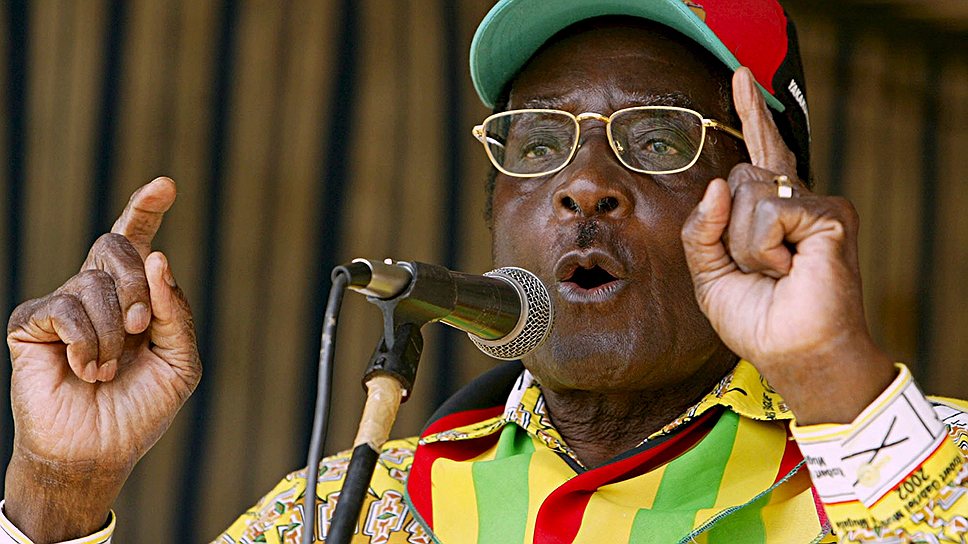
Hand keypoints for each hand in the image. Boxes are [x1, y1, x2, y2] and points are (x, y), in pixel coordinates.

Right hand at [4, 177, 200, 541]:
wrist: (99, 450)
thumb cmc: (141, 407)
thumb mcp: (180, 361)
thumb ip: (176, 312)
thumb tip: (158, 259)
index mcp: (135, 297)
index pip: (137, 242)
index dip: (147, 209)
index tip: (165, 184)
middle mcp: (98, 292)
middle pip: (117, 248)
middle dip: (139, 289)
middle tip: (142, 331)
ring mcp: (64, 304)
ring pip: (94, 283)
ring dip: (114, 333)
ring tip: (108, 369)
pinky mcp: (32, 322)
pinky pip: (65, 307)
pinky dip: (86, 342)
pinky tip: (86, 369)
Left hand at [681, 68, 894, 424]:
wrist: (795, 354)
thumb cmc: (758, 320)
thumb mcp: (710, 274)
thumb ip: (701, 230)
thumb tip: (717, 183)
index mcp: (771, 213)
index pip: (760, 156)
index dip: (752, 118)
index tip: (741, 79)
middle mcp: (796, 201)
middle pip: (742, 172)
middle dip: (731, 230)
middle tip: (762, 271)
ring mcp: (815, 205)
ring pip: (745, 193)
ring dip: (744, 245)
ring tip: (773, 273)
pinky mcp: (829, 213)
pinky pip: (765, 212)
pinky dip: (762, 249)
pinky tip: (787, 269)